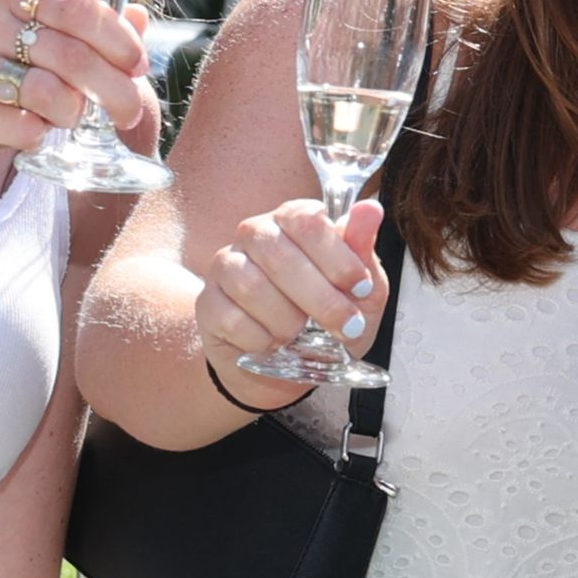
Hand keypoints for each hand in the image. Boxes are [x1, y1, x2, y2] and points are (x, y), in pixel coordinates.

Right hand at [0, 0, 154, 192]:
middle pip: (69, 54)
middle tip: (130, 114)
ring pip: (45, 91)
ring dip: (71, 114)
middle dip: (113, 89)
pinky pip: (20, 126)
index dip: (118, 39)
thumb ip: (91, 38)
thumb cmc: (0, 94)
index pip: (77, 8)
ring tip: (66, 120)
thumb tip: (142, 16)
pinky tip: (28, 135)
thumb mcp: (47, 62)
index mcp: (10, 0)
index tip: (139, 67)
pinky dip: (37, 136)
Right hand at [195, 195, 388, 389]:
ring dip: (288, 321)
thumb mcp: (360, 291)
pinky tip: (272, 343)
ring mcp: (227, 267)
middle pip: (280, 255)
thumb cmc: (325, 321)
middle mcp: (255, 234)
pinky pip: (231, 318)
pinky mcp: (208, 304)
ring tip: (301, 334)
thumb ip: (362, 251)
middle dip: (322, 299)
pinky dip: (261, 339)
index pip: (307, 220)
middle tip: (346, 327)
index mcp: (293, 220)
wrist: (287, 368)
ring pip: (252, 287)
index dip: (338, 257)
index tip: (360, 288)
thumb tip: (370, 210)